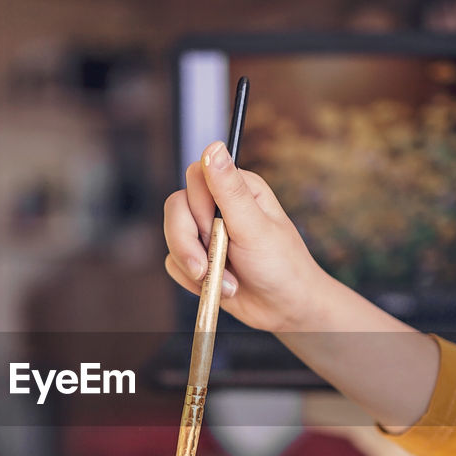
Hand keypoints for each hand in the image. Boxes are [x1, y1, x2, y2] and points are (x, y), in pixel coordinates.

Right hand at [163, 141, 330, 332]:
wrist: (285, 309)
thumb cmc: (281, 265)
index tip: (215, 229)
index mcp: (237, 188)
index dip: (198, 208)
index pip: (194, 178)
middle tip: (210, 267)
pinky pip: (174, 264)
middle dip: (189, 244)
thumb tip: (213, 146)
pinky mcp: (198, 257)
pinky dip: (194, 282)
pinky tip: (221, 287)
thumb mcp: (254, 226)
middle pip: (175, 208)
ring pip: (171, 238)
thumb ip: (229, 189)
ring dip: (196, 267)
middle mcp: (218, 206)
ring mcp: (206, 233)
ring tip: (227, 281)